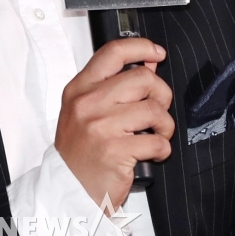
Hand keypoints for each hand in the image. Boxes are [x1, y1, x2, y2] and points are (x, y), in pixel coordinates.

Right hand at [55, 38, 173, 208]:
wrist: (69, 188)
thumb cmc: (80, 149)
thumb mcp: (87, 109)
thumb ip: (115, 84)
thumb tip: (149, 62)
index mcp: (80, 87)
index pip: (113, 53)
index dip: (141, 47)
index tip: (157, 53)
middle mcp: (88, 103)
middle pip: (143, 78)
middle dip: (161, 94)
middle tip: (157, 109)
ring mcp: (101, 126)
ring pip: (154, 110)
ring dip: (164, 124)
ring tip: (157, 133)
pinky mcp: (115, 151)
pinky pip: (156, 141)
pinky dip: (162, 148)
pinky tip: (152, 152)